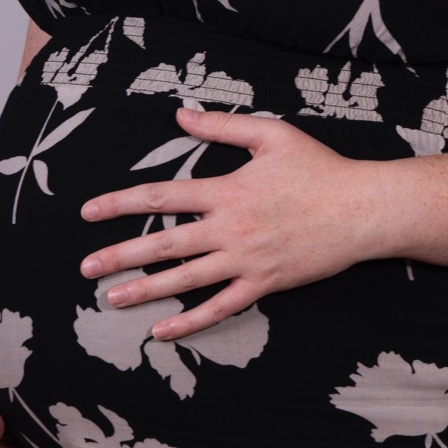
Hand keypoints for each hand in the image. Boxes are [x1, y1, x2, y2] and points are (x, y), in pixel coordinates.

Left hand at [79, 107, 375, 335]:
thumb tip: (180, 116)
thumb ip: (222, 125)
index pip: (161, 196)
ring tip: (111, 300)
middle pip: (163, 244)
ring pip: (185, 280)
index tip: (89, 211)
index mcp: (227, 190)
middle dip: (120, 255)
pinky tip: (162, 331)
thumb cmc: (320, 169)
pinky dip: (190, 322)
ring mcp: (246, 260)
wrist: (362, 209)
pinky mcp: (264, 284)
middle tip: (85, 267)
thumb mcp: (272, 134)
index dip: (121, 203)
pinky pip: (220, 308)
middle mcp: (229, 228)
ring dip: (145, 291)